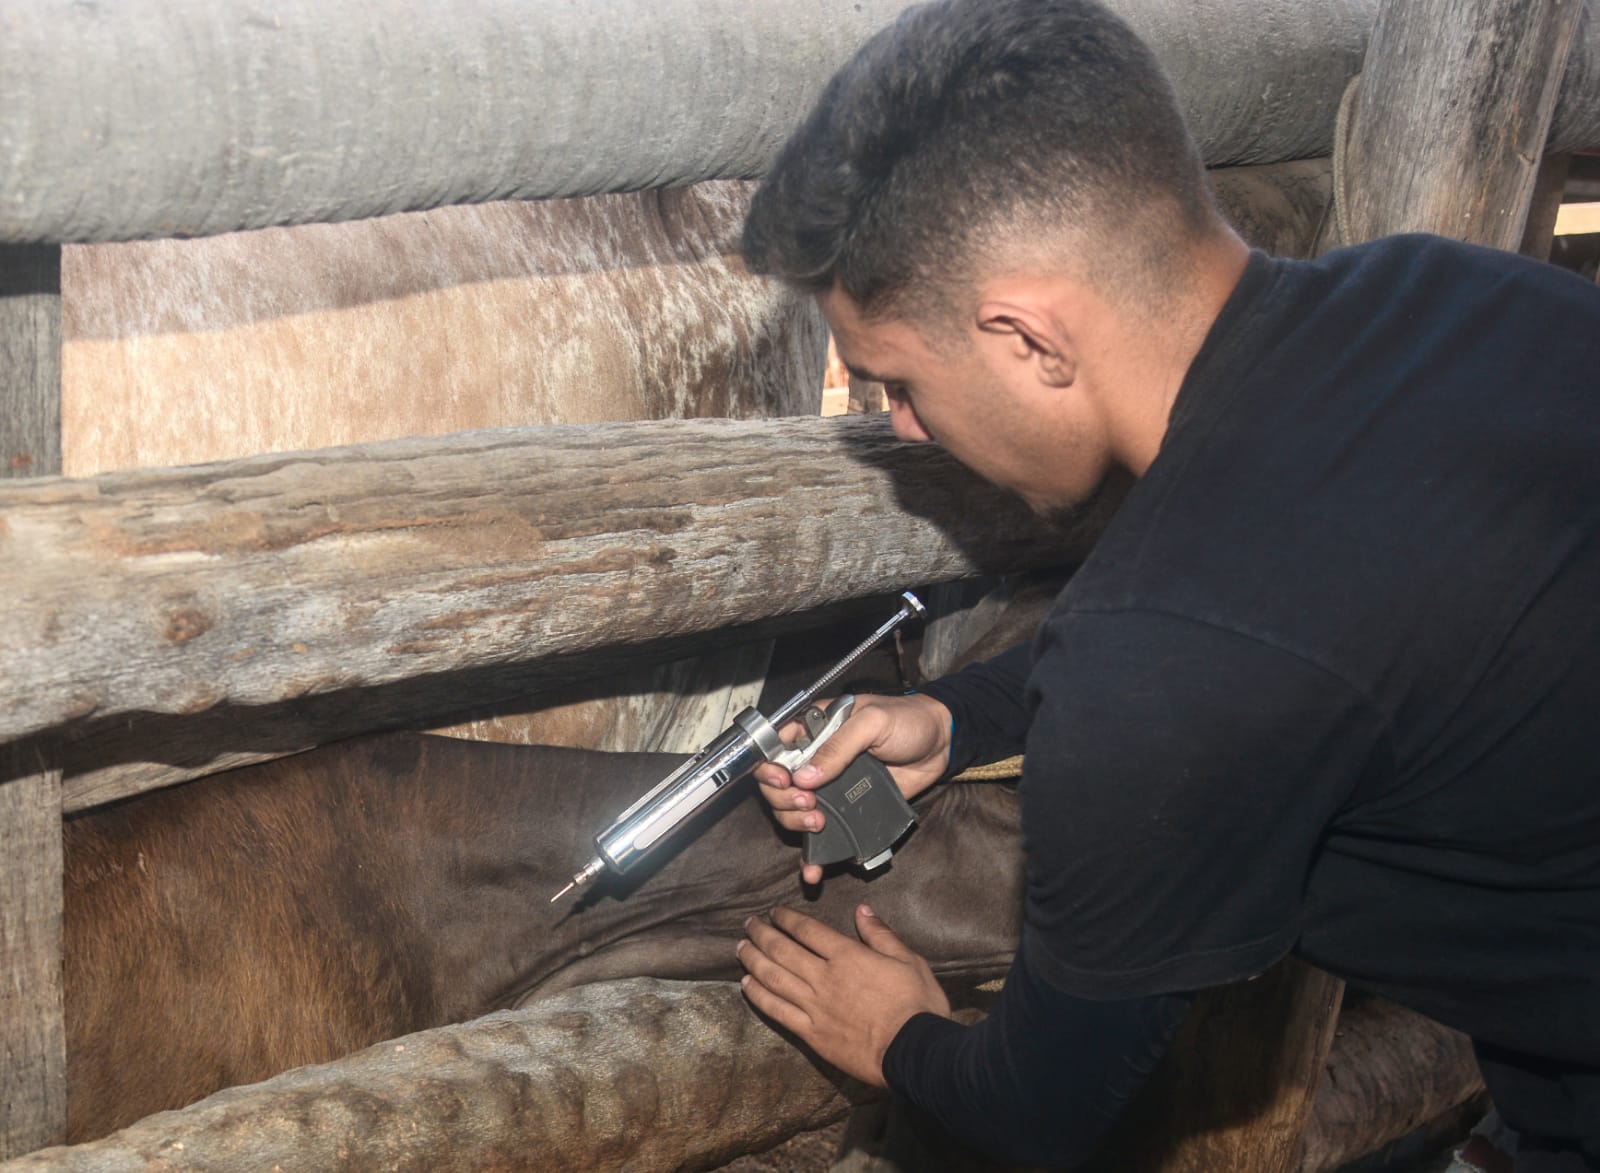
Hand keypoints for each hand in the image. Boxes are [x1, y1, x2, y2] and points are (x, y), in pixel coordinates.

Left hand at [737, 904, 950, 1087]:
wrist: (914, 1052)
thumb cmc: (917, 1004)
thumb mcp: (909, 960)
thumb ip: (881, 934)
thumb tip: (862, 910)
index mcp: (847, 956)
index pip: (808, 930)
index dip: (787, 918)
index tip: (774, 911)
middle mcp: (824, 977)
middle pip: (783, 950)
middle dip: (762, 934)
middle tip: (748, 924)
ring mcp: (814, 1007)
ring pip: (774, 978)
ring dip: (753, 960)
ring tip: (741, 948)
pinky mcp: (811, 1034)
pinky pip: (777, 1011)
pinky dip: (759, 996)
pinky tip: (746, 985)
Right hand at [754, 692, 952, 883]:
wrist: (941, 744)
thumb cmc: (908, 719)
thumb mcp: (872, 722)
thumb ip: (838, 747)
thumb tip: (805, 776)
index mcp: (814, 728)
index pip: (774, 749)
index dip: (770, 768)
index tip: (784, 782)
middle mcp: (815, 758)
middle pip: (778, 786)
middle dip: (786, 800)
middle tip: (810, 803)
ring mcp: (830, 786)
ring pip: (794, 811)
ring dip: (797, 823)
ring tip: (819, 822)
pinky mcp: (847, 809)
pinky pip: (822, 832)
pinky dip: (813, 852)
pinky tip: (813, 866)